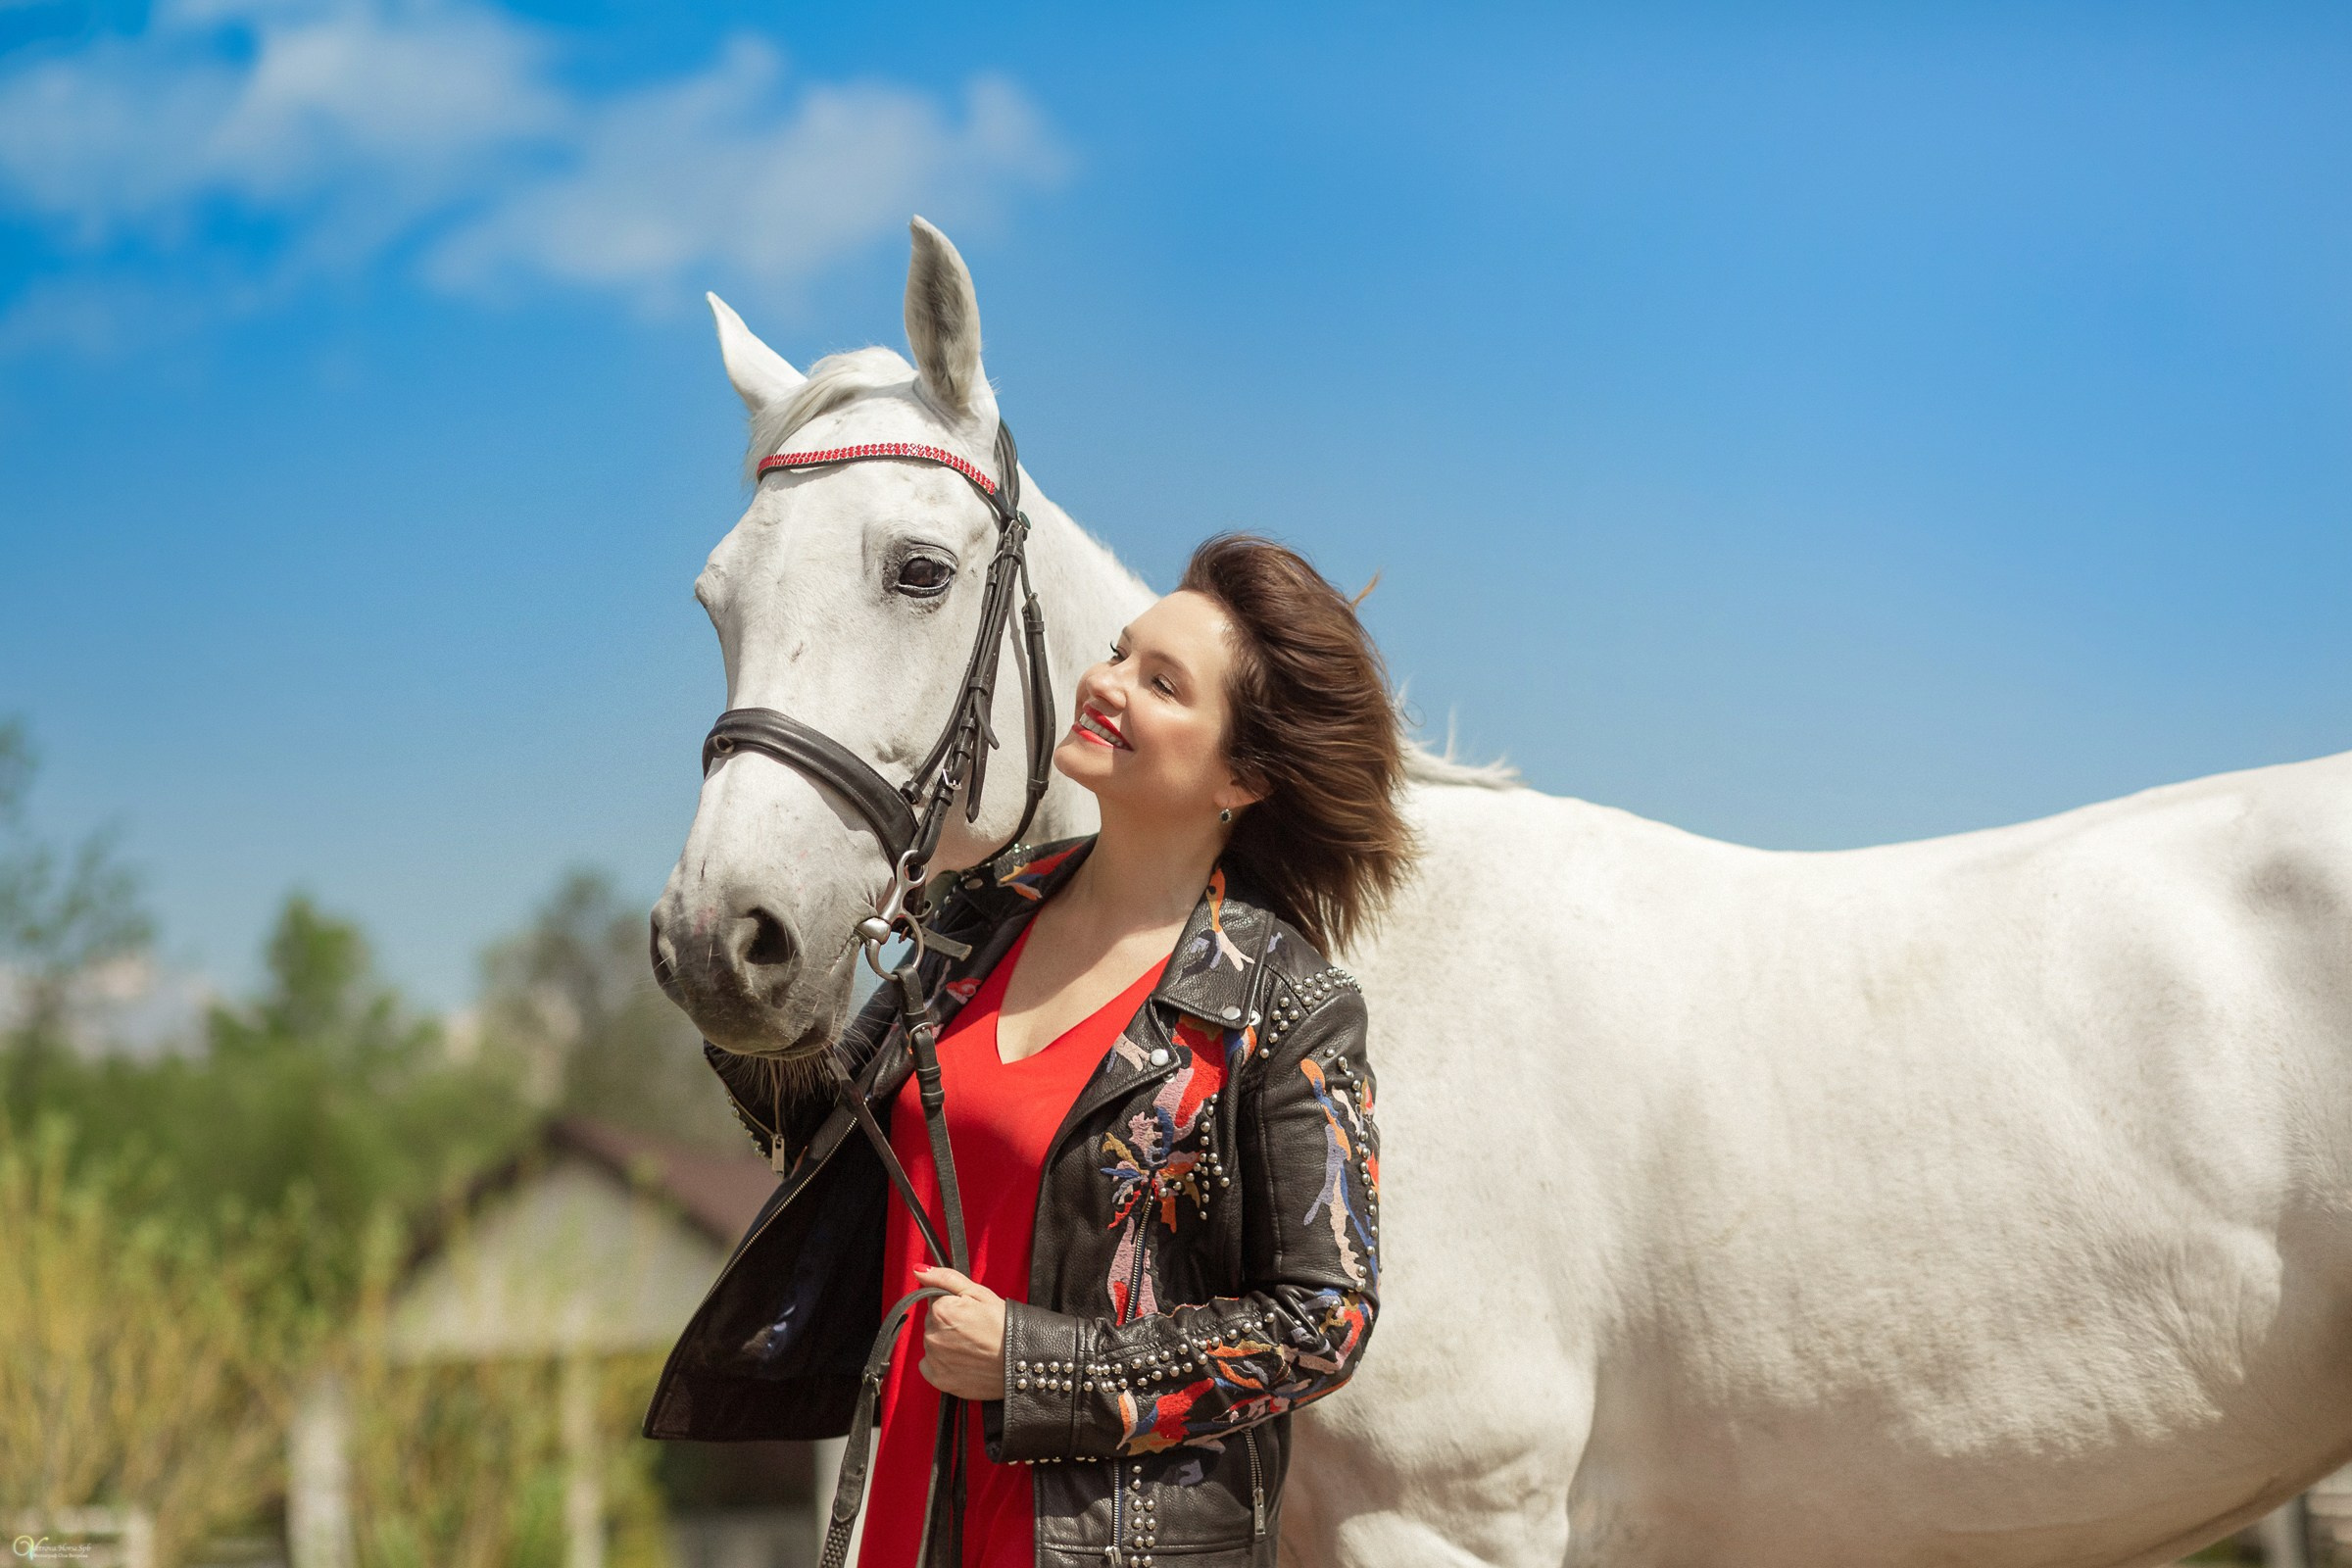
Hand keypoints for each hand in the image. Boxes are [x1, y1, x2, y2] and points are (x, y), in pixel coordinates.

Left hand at [916, 1266, 1006, 1400]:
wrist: (1022, 1363)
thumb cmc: (1005, 1325)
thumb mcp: (980, 1293)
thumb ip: (945, 1279)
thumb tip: (918, 1270)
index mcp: (941, 1311)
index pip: (937, 1302)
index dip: (956, 1306)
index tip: (972, 1316)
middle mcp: (932, 1335)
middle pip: (933, 1323)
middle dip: (950, 1324)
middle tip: (975, 1332)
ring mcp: (934, 1359)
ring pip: (934, 1343)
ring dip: (947, 1343)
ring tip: (973, 1348)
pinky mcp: (938, 1379)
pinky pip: (930, 1366)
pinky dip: (943, 1363)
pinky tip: (963, 1361)